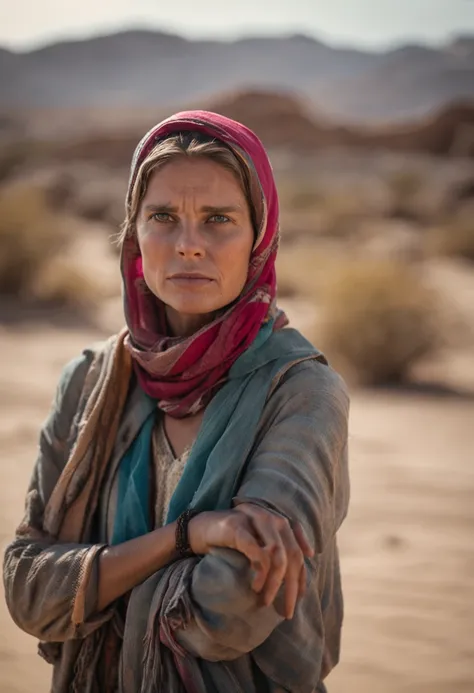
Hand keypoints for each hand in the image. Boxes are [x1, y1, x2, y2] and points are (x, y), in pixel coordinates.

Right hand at [188, 505, 313, 618]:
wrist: (198, 528)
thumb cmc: (230, 539)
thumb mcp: (256, 545)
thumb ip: (274, 552)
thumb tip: (294, 578)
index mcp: (278, 522)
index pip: (298, 551)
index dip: (302, 576)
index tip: (300, 598)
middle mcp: (271, 518)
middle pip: (292, 556)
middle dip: (292, 587)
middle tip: (286, 612)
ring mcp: (255, 521)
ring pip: (277, 556)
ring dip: (275, 583)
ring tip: (266, 601)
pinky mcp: (238, 528)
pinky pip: (258, 553)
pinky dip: (261, 572)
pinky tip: (256, 587)